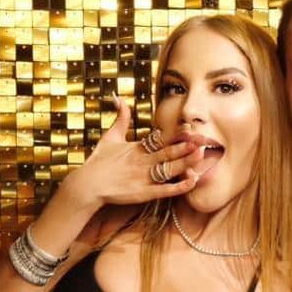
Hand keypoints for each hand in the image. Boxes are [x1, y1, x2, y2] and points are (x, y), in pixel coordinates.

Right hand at [63, 93, 204, 209]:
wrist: (87, 185)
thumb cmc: (98, 162)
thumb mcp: (109, 137)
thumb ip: (120, 118)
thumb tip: (119, 98)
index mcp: (137, 147)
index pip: (161, 139)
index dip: (177, 135)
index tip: (191, 129)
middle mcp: (142, 161)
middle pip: (169, 152)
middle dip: (187, 146)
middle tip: (204, 139)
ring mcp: (143, 178)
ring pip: (169, 169)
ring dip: (186, 162)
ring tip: (201, 155)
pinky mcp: (143, 193)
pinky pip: (165, 190)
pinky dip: (179, 186)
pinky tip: (192, 181)